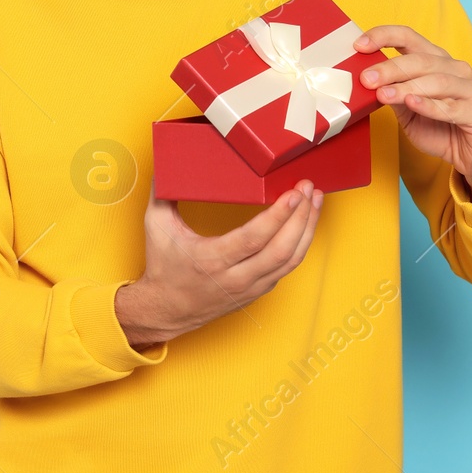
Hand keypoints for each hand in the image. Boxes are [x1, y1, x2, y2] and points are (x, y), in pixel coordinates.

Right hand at [114, 181, 322, 347]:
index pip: (254, 238)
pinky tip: (304, 224)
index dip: (278, 216)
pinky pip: (286, 267)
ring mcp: (250, 287)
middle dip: (301, 217)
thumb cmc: (164, 267)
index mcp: (212, 260)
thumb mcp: (157, 227)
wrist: (167, 309)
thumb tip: (168, 163)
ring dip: (307, 230)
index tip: (294, 193)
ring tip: (314, 202)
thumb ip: (163, 193)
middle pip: (281, 250)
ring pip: (290, 260)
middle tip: (309, 189)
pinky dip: (300, 244)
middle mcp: (235, 278)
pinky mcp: (258, 291)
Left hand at [353, 24, 471, 210]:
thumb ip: (391, 93)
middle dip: (389, 68)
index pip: (409, 37)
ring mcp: (470, 88)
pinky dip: (429, 105)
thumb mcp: (407, 110)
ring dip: (406, 87)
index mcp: (435, 61)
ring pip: (435, 81)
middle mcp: (454, 69)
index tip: (359, 45)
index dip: (384, 36)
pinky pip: (451, 107)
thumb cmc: (439, 128)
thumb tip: (365, 80)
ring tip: (383, 94)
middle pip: (419, 60)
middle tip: (367, 79)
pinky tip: (412, 103)